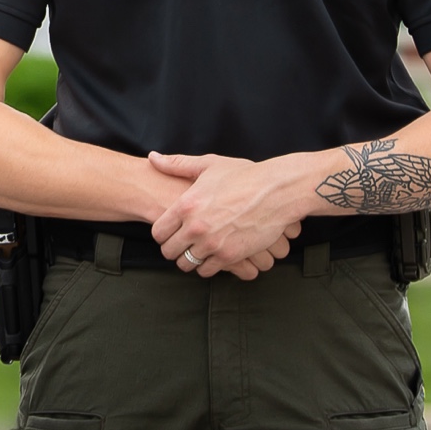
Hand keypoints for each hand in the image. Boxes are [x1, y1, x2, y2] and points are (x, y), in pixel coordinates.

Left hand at [149, 152, 308, 279]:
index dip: (161, 234)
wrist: (277, 192)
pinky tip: (213, 257)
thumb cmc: (244, 176)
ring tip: (196, 252)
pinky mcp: (230, 256)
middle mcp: (195, 227)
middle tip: (181, 246)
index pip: (158, 232)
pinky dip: (208, 266)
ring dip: (190, 259)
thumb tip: (153, 158)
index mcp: (186, 205)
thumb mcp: (208, 165)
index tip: (168, 233)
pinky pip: (208, 271)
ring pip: (187, 264)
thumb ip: (177, 164)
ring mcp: (212, 243)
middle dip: (173, 249)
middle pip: (169, 252)